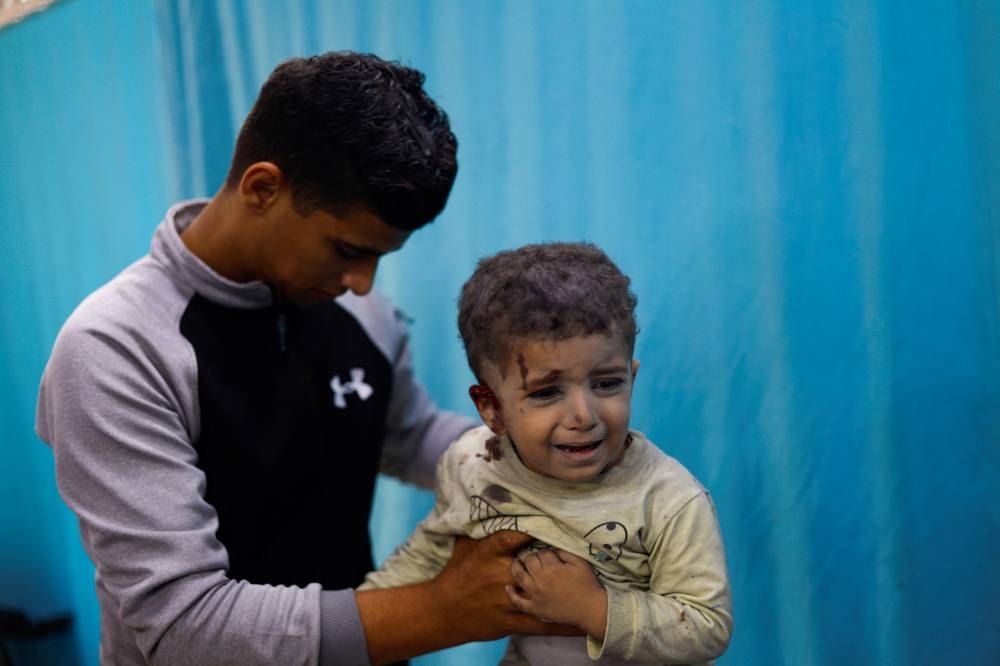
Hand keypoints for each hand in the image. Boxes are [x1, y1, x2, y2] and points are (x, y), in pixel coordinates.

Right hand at [435, 531, 583, 642]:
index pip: (516, 534)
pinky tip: (578, 625)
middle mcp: (501, 574)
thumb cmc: (456, 573)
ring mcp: (507, 599)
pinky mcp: (511, 621)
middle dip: (556, 560)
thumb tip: (492, 501)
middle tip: (579, 550)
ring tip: (588, 588)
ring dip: (563, 591)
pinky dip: (560, 625)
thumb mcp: (466, 545)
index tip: (554, 518)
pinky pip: (540, 623)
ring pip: (542, 593)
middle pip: (536, 564)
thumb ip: (481, 527)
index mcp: (489, 553)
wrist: (444, 610)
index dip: (537, 526)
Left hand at [506, 548, 608, 639]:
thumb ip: (564, 552)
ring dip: (515, 568)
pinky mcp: (536, 608)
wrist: (590, 609)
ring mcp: (536, 595)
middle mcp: (541, 580)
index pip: (542, 553)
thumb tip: (551, 549)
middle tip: (538, 560)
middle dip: (533, 558)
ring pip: (519, 577)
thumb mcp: (580, 562)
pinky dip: (512, 595)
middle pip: (529, 562)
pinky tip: (508, 588)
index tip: (551, 556)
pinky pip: (519, 602)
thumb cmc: (587, 584)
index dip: (546, 552)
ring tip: (516, 563)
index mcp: (552, 568)